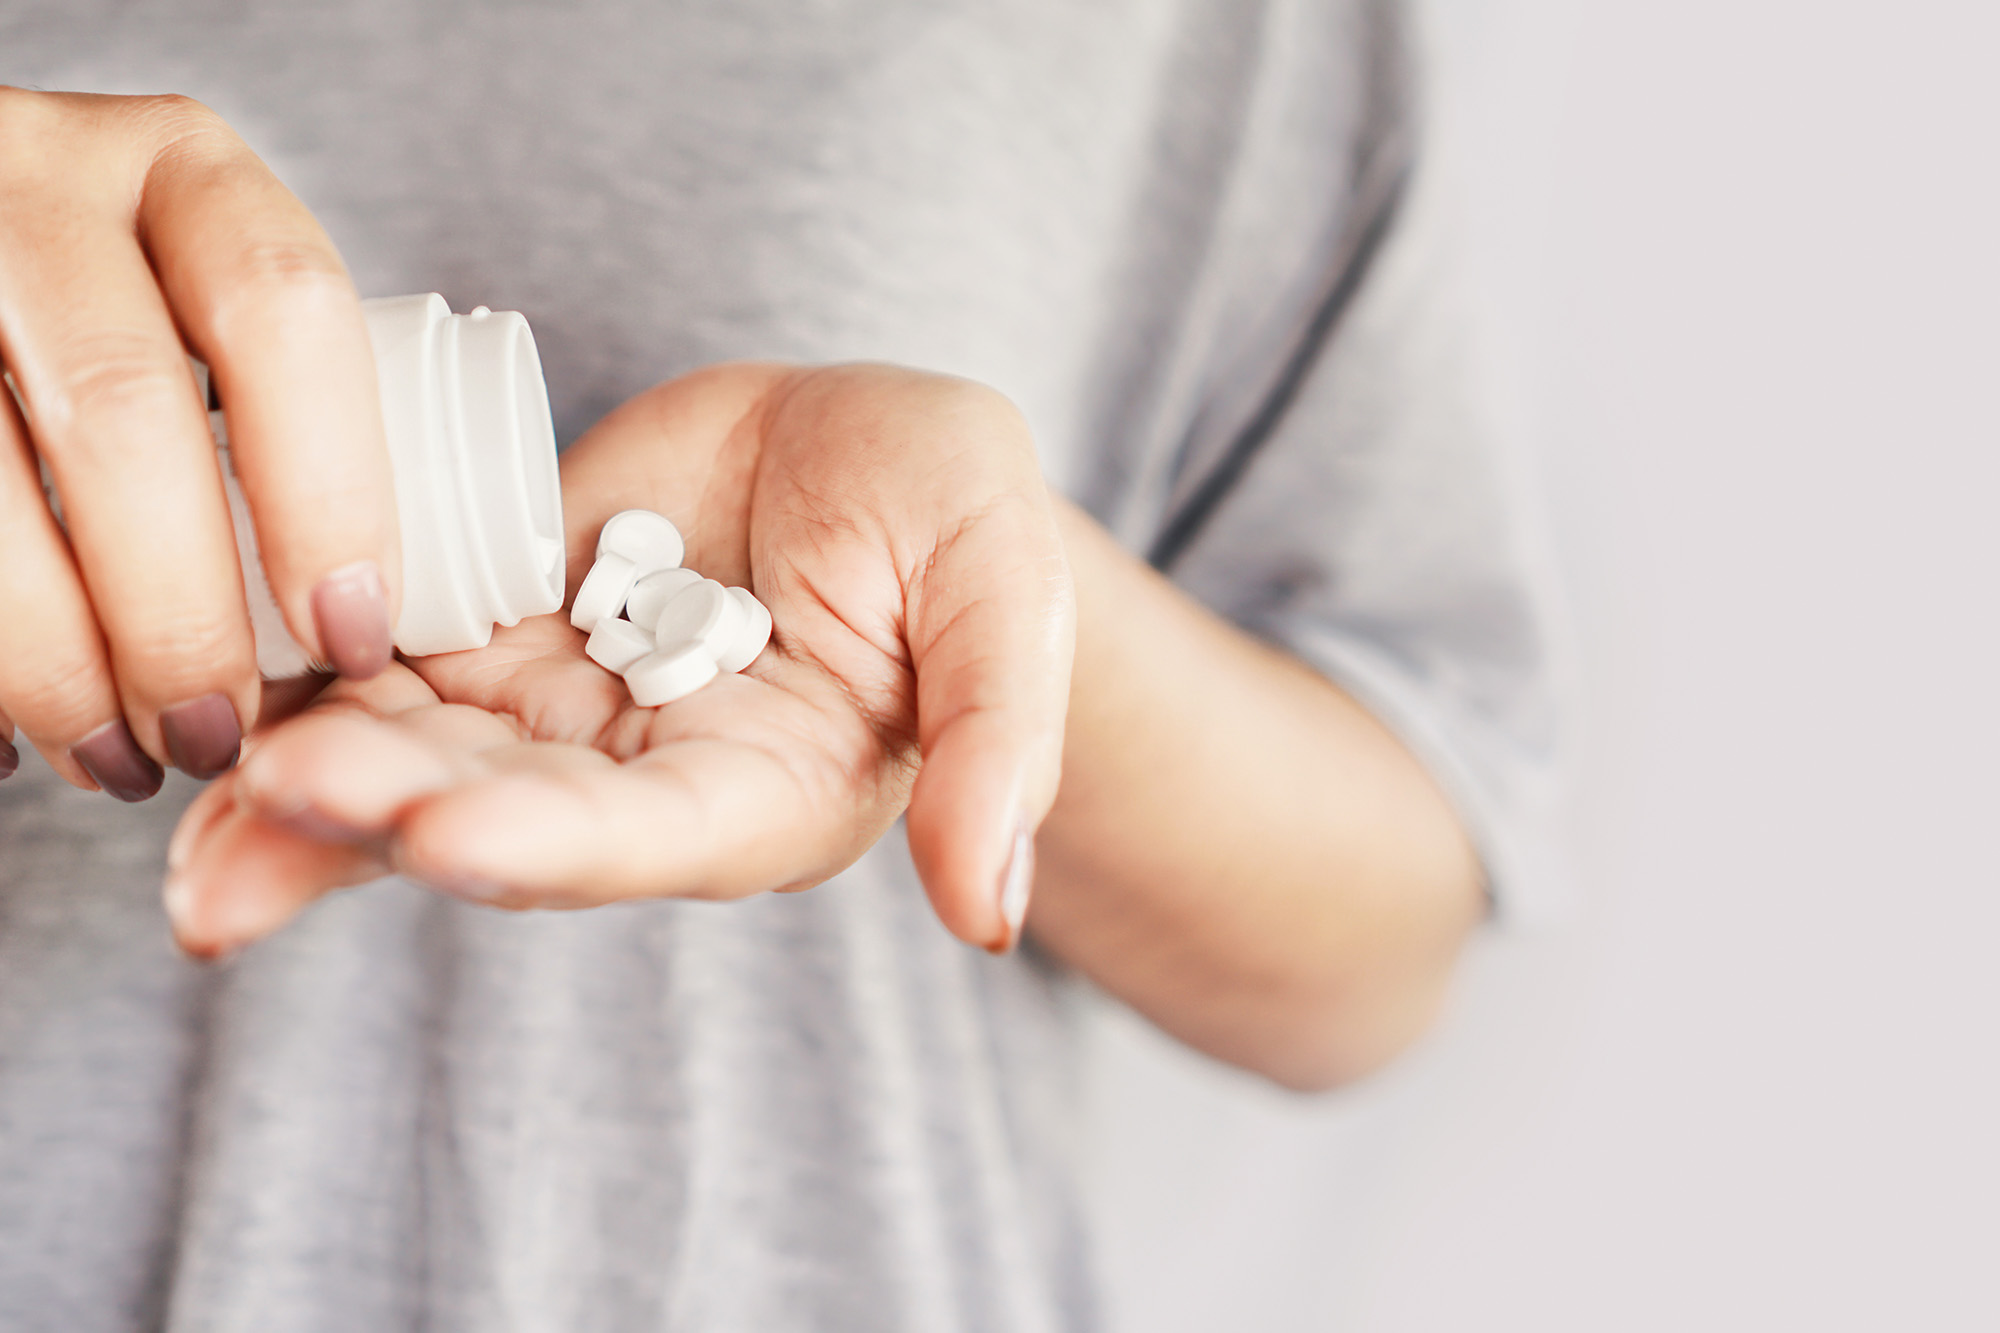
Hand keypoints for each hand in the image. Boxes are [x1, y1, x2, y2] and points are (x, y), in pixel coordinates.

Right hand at [0, 88, 397, 797]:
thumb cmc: (126, 318)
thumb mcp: (209, 311)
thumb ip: (277, 419)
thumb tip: (355, 644)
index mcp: (186, 172)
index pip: (285, 311)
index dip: (330, 491)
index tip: (350, 638)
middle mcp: (39, 183)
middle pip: (125, 412)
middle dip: (178, 612)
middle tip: (215, 735)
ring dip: (57, 662)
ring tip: (117, 758)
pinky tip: (8, 733)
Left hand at [163, 364, 1073, 954]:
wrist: (859, 451)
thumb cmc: (955, 519)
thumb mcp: (1004, 601)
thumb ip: (997, 747)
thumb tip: (988, 916)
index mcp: (768, 792)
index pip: (654, 835)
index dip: (550, 840)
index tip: (447, 835)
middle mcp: (648, 779)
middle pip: (505, 811)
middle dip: (389, 810)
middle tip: (275, 791)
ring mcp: (562, 711)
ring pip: (423, 760)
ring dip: (312, 780)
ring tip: (207, 795)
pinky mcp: (499, 638)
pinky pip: (388, 675)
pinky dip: (303, 692)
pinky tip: (221, 697)